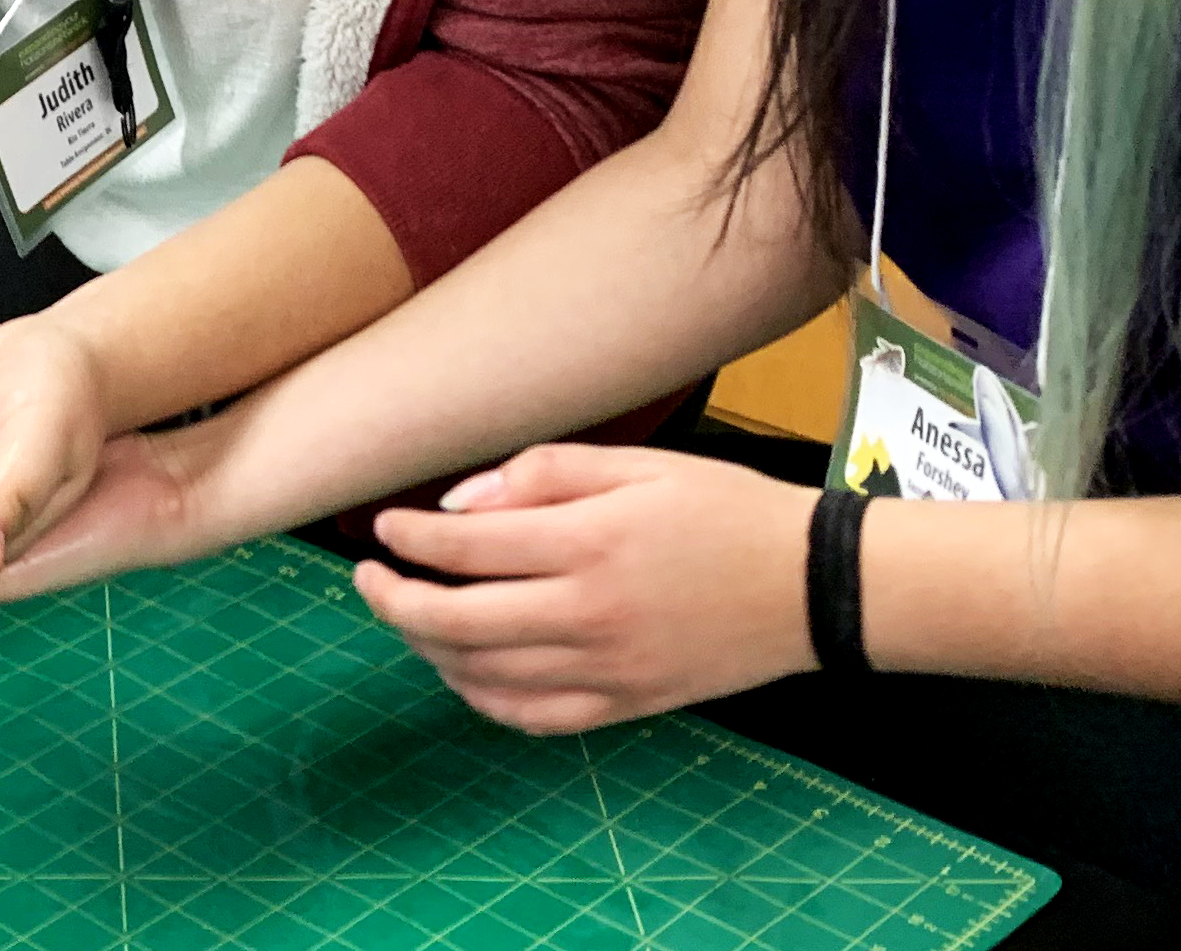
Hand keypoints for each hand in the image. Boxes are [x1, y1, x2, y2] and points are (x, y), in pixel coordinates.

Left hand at [355, 446, 817, 734]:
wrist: (811, 587)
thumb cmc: (727, 511)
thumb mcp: (639, 465)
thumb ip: (543, 475)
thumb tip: (459, 503)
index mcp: (591, 543)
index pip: (466, 547)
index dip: (410, 538)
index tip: (384, 527)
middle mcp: (590, 614)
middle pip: (454, 621)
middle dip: (393, 600)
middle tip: (369, 577)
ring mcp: (606, 670)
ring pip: (481, 675)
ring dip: (427, 647)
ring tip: (410, 614)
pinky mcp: (624, 706)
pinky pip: (530, 716)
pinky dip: (480, 696)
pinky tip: (462, 668)